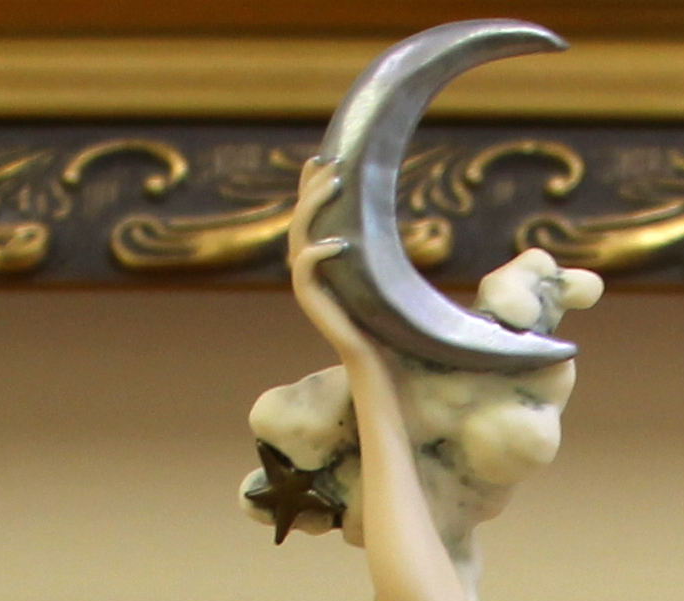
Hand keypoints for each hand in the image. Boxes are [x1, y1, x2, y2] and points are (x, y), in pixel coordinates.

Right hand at [285, 160, 379, 373]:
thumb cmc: (380, 320)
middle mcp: (306, 267)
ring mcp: (305, 283)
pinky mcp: (310, 301)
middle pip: (300, 216)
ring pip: (298, 234)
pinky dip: (318, 252)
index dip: (310, 184)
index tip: (324, 157)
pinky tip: (339, 243)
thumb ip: (370, 247)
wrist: (373, 360)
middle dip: (313, 187)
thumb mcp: (376, 273)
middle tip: (334, 165)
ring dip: (315, 205)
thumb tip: (384, 214)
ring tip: (336, 186)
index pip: (308, 212)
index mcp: (318, 258)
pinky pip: (304, 267)